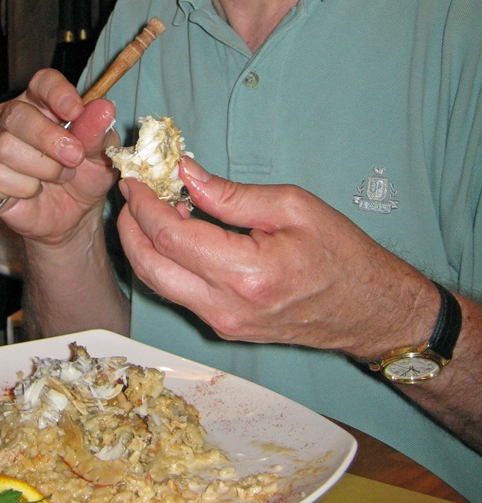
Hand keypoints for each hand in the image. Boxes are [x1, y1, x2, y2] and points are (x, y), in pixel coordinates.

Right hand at [0, 68, 118, 247]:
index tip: (75, 110)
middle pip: (16, 114)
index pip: (42, 82)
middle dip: (49, 137)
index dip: (57, 93)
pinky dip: (26, 187)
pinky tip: (38, 190)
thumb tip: (104, 108)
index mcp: (43, 104)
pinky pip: (0, 175)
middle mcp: (15, 120)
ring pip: (5, 145)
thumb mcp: (100, 155)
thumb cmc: (86, 175)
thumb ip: (98, 132)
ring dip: (43, 166)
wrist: (76, 215)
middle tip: (75, 156)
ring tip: (62, 175)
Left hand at [117, 157, 437, 359]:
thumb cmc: (342, 254)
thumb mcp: (292, 207)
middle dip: (130, 225)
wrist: (370, 310)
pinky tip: (174, 233)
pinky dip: (164, 262)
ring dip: (141, 244)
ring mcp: (223, 324)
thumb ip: (231, 194)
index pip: (170, 236)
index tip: (135, 178)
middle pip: (150, 266)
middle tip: (131, 191)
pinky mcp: (224, 329)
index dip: (144, 204)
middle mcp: (226, 307)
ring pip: (158, 284)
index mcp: (245, 274)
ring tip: (147, 208)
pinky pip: (178, 294)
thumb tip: (184, 173)